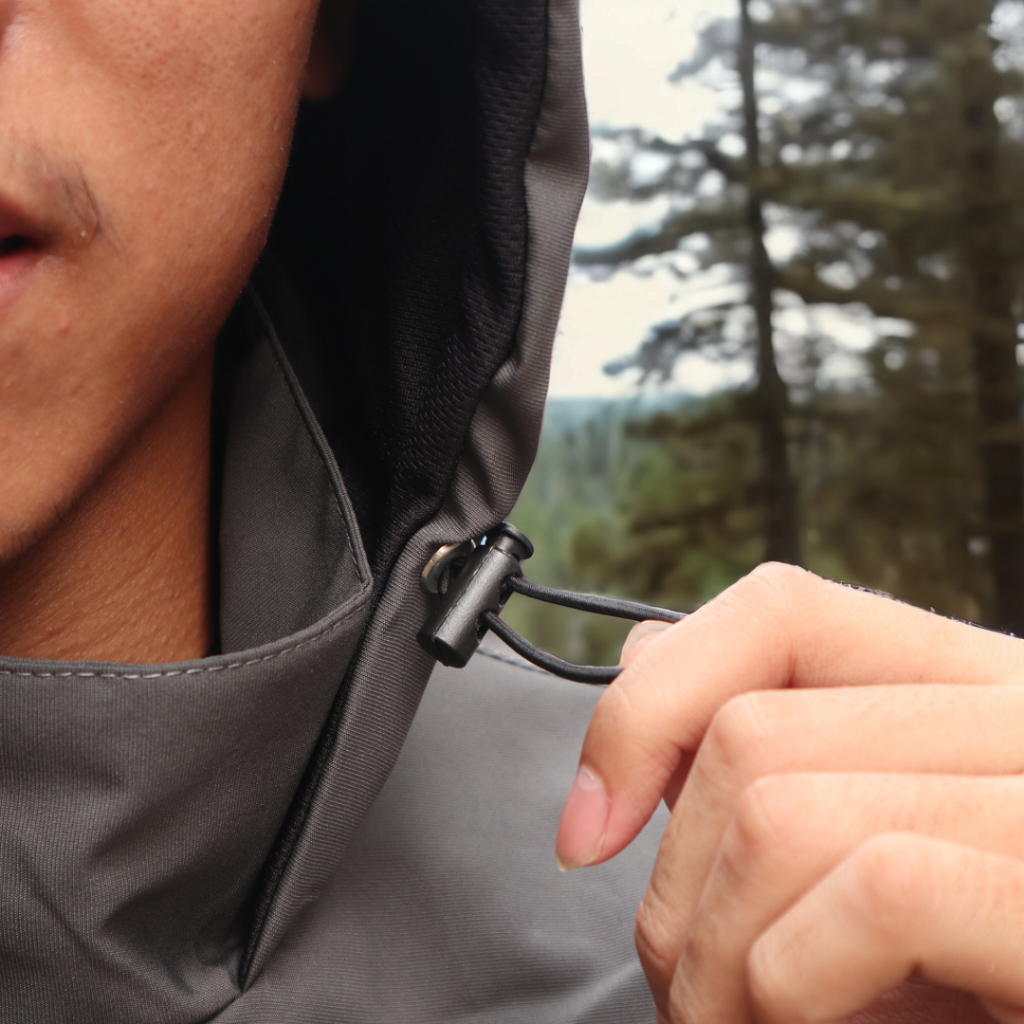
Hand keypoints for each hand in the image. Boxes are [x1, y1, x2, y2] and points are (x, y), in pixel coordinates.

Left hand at [555, 563, 1023, 1023]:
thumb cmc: (978, 980)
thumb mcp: (875, 842)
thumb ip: (773, 743)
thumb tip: (644, 658)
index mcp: (970, 689)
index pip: (779, 610)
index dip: (652, 702)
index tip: (591, 828)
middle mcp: (1022, 717)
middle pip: (748, 735)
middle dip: (673, 892)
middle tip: (686, 996)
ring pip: (778, 812)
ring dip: (715, 959)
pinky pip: (877, 893)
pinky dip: (793, 987)